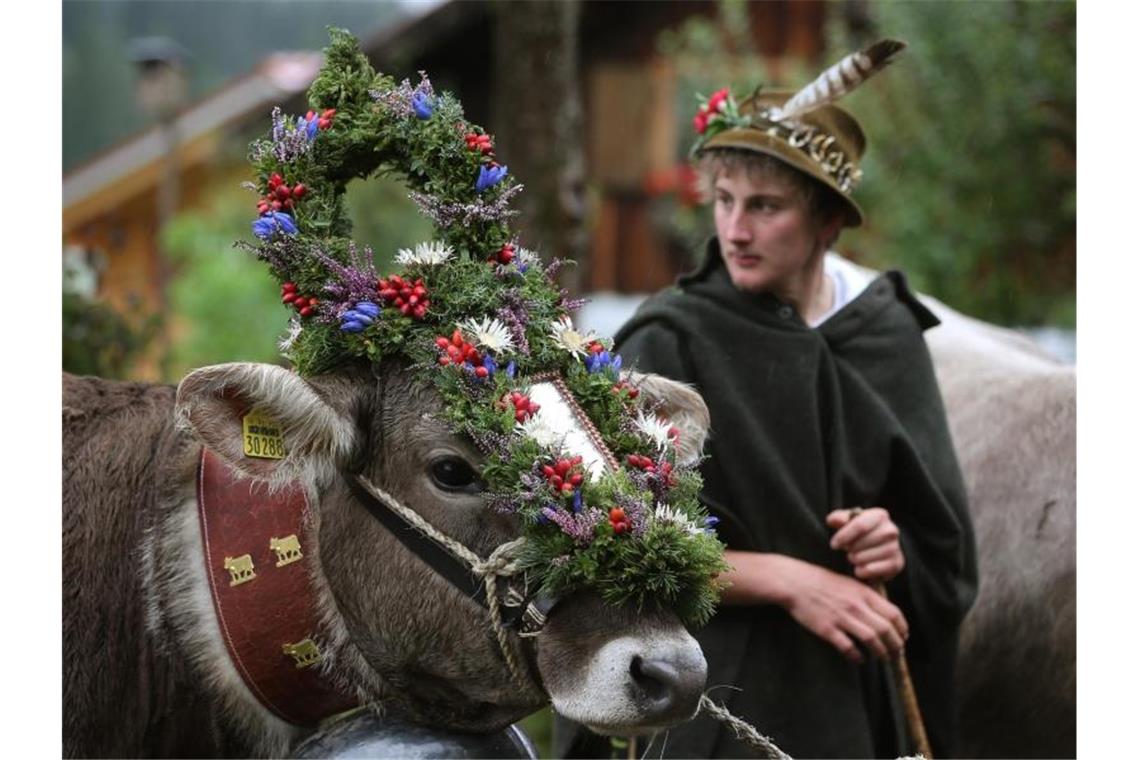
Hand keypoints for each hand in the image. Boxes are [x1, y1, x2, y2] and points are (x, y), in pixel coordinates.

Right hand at [775, 556, 908, 662]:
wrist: (795, 582)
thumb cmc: (822, 582)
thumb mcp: (850, 583)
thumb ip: (867, 597)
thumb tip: (884, 613)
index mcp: (864, 593)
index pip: (894, 614)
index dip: (902, 629)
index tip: (903, 637)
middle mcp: (856, 605)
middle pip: (886, 630)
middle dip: (895, 645)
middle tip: (896, 654)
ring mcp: (842, 618)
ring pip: (871, 640)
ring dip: (880, 653)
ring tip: (882, 658)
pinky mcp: (827, 629)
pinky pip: (848, 647)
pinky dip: (857, 657)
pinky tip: (859, 659)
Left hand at [826, 507, 905, 582]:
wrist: (877, 547)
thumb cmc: (858, 532)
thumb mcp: (847, 521)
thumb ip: (838, 518)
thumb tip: (832, 520)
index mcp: (880, 515)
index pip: (860, 525)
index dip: (843, 536)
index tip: (833, 544)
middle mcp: (891, 530)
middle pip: (861, 543)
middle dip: (849, 548)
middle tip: (847, 549)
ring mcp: (895, 547)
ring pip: (865, 558)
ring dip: (855, 559)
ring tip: (854, 557)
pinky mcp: (896, 564)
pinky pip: (872, 570)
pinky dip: (862, 571)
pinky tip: (860, 567)